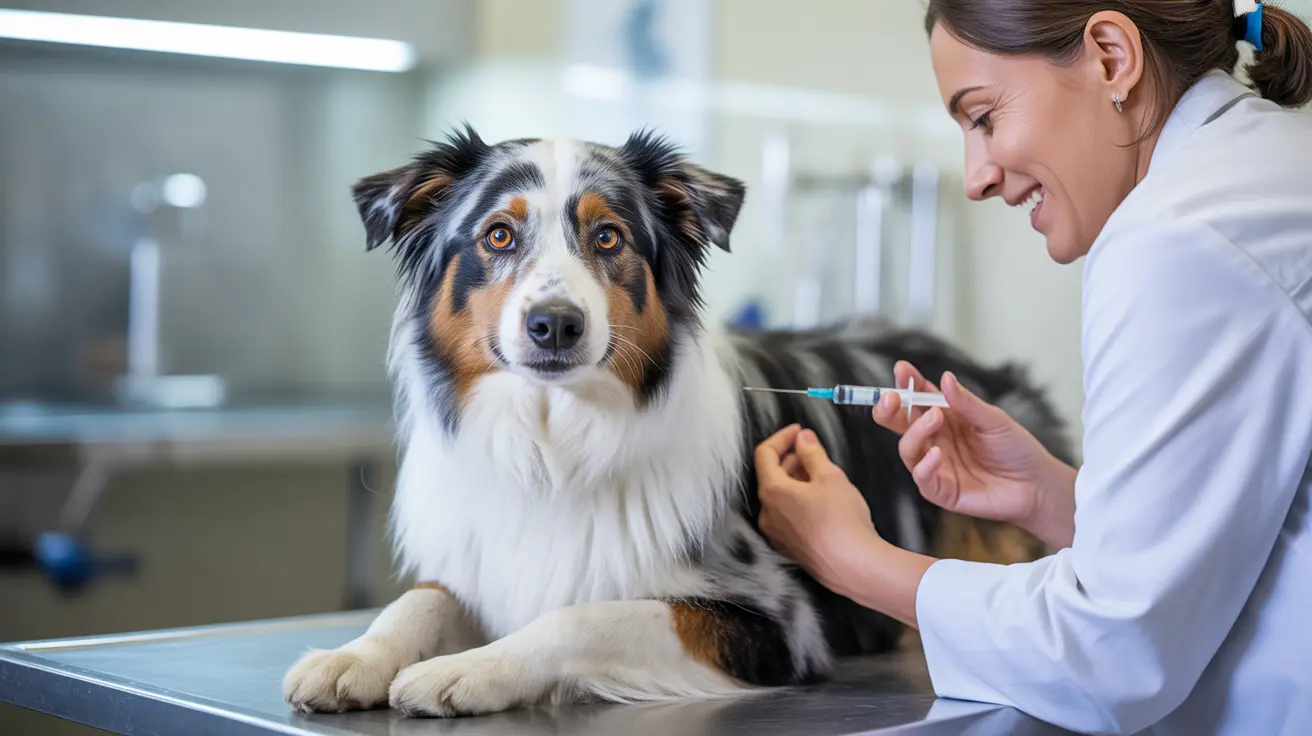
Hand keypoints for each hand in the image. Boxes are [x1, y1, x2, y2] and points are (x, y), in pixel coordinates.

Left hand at [755, 424, 933, 627]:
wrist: (853, 566)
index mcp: (771, 491)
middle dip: (791, 459)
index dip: (782, 437)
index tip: (799, 430)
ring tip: (821, 475)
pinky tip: (821, 501)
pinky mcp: (789, 548)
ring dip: (795, 480)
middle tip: (814, 452)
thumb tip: (802, 438)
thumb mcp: (830, 476)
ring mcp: (776, 534)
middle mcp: (766, 513)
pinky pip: (787, 516)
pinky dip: (798, 501)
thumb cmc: (841, 518)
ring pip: (780, 497)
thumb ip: (812, 453)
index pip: (765, 454)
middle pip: (771, 476)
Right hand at [872, 361, 1076, 548]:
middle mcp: (934, 440)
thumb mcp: (994, 419)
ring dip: (914, 432)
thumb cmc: (1016, 449)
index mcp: (945, 418)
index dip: (907, 383)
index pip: (918, 398)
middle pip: (899, 424)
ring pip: (907, 449)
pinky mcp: (941, 491)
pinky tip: (937, 454)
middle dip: (889, 409)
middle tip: (893, 398)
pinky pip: (922, 478)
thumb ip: (967, 403)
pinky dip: (924, 466)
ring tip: (934, 418)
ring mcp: (935, 466)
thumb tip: (945, 378)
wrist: (1036, 485)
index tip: (902, 369)